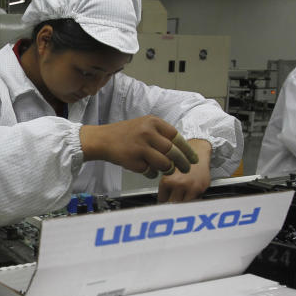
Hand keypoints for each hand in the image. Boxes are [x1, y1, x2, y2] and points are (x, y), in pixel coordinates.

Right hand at [80, 115, 198, 175]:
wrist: (102, 139)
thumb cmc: (124, 134)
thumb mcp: (144, 126)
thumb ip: (161, 135)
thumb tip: (181, 149)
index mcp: (153, 122)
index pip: (176, 136)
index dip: (187, 149)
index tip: (193, 158)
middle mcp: (147, 132)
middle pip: (173, 151)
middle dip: (183, 162)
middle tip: (186, 169)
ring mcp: (140, 146)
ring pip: (164, 163)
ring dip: (167, 169)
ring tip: (166, 170)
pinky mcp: (133, 160)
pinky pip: (150, 171)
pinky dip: (152, 173)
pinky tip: (147, 169)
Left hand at [158, 140, 211, 202]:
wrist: (198, 150)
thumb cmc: (182, 159)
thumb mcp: (168, 171)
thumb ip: (164, 185)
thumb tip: (161, 200)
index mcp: (168, 181)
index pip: (162, 200)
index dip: (163, 201)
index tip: (164, 202)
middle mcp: (179, 185)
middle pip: (172, 204)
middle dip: (171, 204)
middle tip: (172, 202)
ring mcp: (191, 188)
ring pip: (183, 204)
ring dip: (182, 202)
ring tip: (181, 197)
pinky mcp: (201, 188)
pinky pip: (194, 200)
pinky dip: (192, 199)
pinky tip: (190, 193)